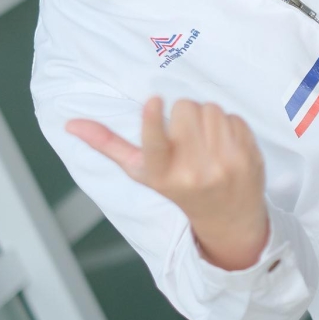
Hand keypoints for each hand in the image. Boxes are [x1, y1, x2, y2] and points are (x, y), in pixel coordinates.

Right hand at [66, 97, 269, 269]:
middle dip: (184, 114)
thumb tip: (70, 123)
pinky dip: (228, 125)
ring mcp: (224, 165)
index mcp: (162, 175)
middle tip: (186, 136)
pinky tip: (225, 146)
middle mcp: (193, 172)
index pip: (155, 144)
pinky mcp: (248, 157)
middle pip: (185, 108)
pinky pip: (233, 117)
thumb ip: (108, 145)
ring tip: (206, 142)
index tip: (154, 101)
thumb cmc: (178, 188)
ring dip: (207, 118)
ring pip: (210, 108)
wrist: (227, 218)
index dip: (152, 120)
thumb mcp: (141, 172)